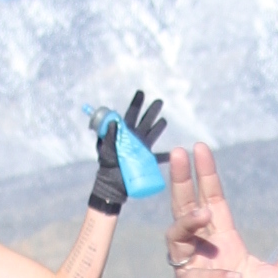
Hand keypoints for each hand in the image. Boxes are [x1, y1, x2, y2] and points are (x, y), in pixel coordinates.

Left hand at [87, 85, 168, 213]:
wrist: (112, 185)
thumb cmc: (107, 166)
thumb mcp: (106, 150)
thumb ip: (108, 136)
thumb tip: (114, 121)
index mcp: (123, 134)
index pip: (130, 115)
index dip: (136, 104)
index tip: (141, 93)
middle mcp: (133, 139)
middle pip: (144, 122)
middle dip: (151, 111)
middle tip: (159, 101)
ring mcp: (140, 149)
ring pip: (152, 135)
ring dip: (158, 127)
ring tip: (164, 120)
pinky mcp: (145, 161)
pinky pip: (157, 157)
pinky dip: (165, 156)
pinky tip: (172, 154)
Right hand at [163, 145, 277, 277]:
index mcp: (225, 248)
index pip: (211, 204)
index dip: (204, 177)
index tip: (198, 149)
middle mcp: (204, 259)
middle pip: (184, 213)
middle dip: (179, 184)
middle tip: (177, 154)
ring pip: (176, 242)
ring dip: (186, 223)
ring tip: (203, 212)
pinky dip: (210, 276)